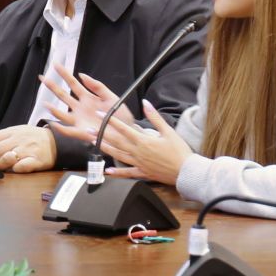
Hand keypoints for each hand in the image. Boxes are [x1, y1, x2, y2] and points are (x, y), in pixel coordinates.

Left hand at [0, 124, 56, 173]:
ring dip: (0, 165)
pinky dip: (15, 169)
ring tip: (1, 168)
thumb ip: (5, 138)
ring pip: (7, 158)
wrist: (57, 142)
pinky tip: (15, 169)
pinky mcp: (36, 160)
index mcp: (14, 131)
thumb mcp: (20, 131)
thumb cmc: (35, 138)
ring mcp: (28, 149)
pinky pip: (22, 166)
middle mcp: (20, 139)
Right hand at [40, 66, 132, 136]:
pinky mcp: (82, 132)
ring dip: (53, 109)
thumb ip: (97, 86)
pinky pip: (68, 131)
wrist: (127, 132)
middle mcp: (80, 108)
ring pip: (62, 113)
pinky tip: (54, 124)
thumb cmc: (120, 116)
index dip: (64, 74)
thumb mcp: (111, 97)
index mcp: (88, 98)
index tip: (56, 65)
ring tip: (45, 103)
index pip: (73, 84)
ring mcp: (80, 120)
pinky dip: (60, 128)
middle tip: (42, 78)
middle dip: (53, 87)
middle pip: (63, 96)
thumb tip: (81, 75)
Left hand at [59, 100, 190, 183]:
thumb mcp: (168, 131)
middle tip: (89, 129)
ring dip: (105, 149)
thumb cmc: (179, 151)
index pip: (123, 128)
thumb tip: (146, 103)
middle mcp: (138, 152)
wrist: (186, 172)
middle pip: (116, 142)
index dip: (111, 121)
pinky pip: (127, 173)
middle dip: (102, 135)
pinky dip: (116, 172)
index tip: (100, 115)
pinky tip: (107, 171)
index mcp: (143, 141)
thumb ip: (155, 117)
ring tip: (94, 144)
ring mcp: (139, 164)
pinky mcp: (142, 173)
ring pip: (118, 155)